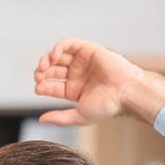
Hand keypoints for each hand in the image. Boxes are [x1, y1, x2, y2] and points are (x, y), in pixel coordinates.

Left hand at [32, 38, 164, 125]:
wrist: (126, 91)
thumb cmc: (108, 105)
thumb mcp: (80, 116)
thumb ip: (61, 118)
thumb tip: (42, 120)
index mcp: (75, 90)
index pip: (52, 86)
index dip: (43, 86)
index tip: (38, 88)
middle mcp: (77, 75)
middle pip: (52, 70)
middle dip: (42, 72)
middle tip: (38, 77)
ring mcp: (82, 62)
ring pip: (57, 56)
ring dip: (47, 59)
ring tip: (43, 66)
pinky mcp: (87, 49)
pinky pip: (68, 44)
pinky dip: (58, 47)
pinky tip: (54, 55)